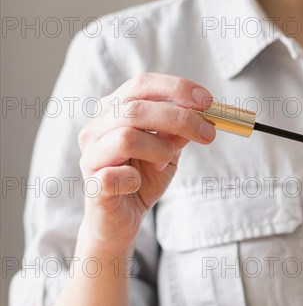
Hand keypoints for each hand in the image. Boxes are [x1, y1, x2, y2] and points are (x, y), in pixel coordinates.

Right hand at [77, 73, 215, 251]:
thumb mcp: (168, 150)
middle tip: (209, 133)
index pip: (142, 85)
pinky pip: (115, 175)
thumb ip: (178, 131)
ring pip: (127, 137)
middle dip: (180, 118)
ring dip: (160, 150)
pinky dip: (135, 179)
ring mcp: (91, 156)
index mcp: (114, 111)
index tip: (207, 101)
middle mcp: (96, 128)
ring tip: (165, 162)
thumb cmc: (142, 179)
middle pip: (136, 108)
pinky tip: (138, 183)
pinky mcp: (92, 186)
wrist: (120, 220)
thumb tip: (202, 114)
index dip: (176, 88)